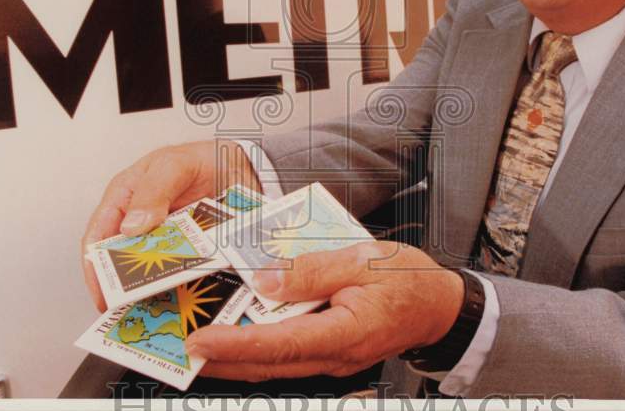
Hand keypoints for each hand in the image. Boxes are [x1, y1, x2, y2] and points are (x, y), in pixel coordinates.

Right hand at [81, 139, 260, 310]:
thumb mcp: (174, 165)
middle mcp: (141, 224)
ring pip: (153, 274)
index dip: (95, 268)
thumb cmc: (201, 157)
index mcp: (125, 200)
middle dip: (125, 288)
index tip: (102, 296)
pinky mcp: (192, 252)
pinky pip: (183, 275)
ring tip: (161, 313)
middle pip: (124, 263)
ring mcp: (167, 241)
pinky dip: (184, 288)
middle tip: (133, 311)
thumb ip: (153, 190)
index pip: (98, 238)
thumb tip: (130, 226)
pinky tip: (189, 300)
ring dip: (156, 292)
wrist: (244, 164)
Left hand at [186, 241, 463, 381]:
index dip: (236, 345)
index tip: (200, 341)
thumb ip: (311, 270)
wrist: (440, 304)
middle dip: (224, 359)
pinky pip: (290, 353)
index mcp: (344, 333)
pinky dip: (262, 345)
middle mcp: (335, 355)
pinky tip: (245, 327)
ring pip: (277, 363)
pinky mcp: (332, 351)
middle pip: (269, 364)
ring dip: (240, 355)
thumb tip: (263, 278)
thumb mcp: (361, 259)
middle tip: (184, 345)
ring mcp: (334, 358)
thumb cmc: (407, 278)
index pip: (279, 344)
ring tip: (203, 338)